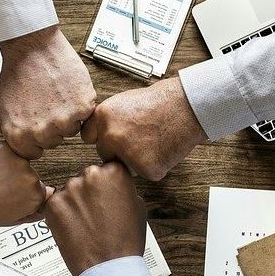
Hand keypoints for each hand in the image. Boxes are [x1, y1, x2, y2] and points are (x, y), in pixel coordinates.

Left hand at [0, 26, 96, 159]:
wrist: (32, 49)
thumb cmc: (16, 74)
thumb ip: (8, 134)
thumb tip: (17, 147)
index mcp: (20, 136)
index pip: (33, 153)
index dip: (35, 138)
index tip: (36, 124)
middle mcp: (42, 132)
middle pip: (53, 142)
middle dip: (50, 127)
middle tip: (45, 105)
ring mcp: (64, 121)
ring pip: (70, 131)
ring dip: (66, 117)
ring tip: (55, 97)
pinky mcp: (82, 107)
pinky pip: (85, 116)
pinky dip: (79, 105)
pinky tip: (66, 92)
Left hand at [0, 141, 52, 226]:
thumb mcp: (11, 219)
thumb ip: (33, 212)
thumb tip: (44, 203)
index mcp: (35, 196)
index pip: (41, 190)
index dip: (24, 194)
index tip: (14, 195)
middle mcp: (31, 177)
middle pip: (30, 175)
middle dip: (17, 180)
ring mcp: (18, 160)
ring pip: (19, 162)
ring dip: (9, 167)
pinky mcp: (5, 148)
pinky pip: (8, 150)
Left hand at [42, 163, 145, 275]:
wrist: (108, 267)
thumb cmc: (125, 241)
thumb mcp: (138, 207)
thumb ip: (123, 189)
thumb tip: (114, 186)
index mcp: (113, 172)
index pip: (106, 168)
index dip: (106, 184)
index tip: (106, 194)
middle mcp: (90, 175)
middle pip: (86, 177)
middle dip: (89, 192)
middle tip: (95, 213)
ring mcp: (69, 189)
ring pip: (70, 190)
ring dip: (74, 202)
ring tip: (85, 224)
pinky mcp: (53, 204)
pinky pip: (55, 203)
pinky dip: (61, 214)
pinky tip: (73, 227)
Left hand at [81, 77, 207, 180]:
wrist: (187, 107)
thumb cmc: (160, 102)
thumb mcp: (123, 102)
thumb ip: (108, 121)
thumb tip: (98, 135)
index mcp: (102, 116)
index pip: (88, 137)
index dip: (101, 138)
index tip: (110, 138)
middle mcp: (111, 136)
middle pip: (105, 154)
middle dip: (118, 151)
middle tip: (140, 139)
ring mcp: (127, 154)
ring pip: (125, 166)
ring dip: (136, 160)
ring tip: (154, 140)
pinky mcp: (146, 168)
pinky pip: (145, 173)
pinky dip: (155, 165)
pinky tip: (163, 148)